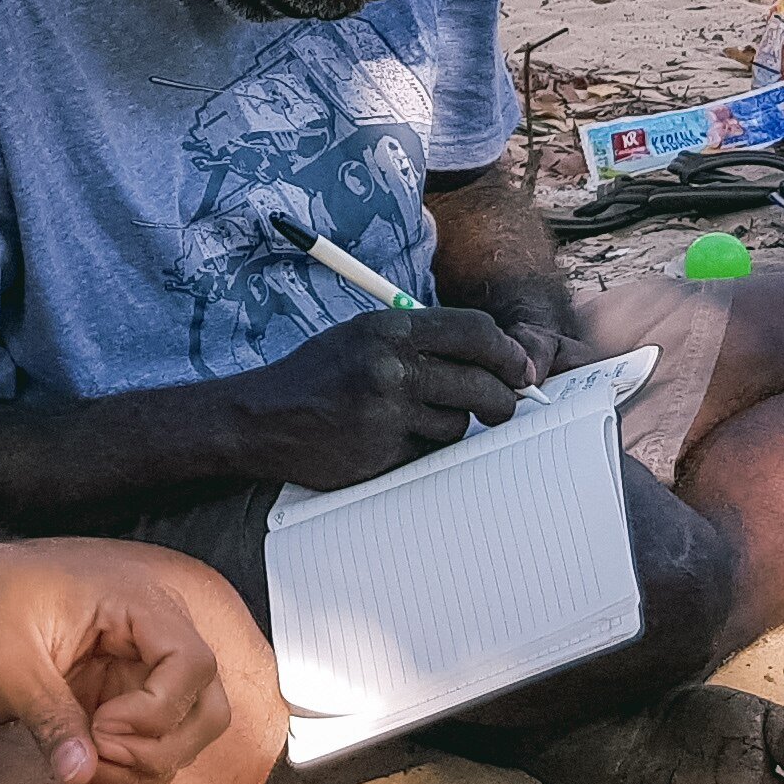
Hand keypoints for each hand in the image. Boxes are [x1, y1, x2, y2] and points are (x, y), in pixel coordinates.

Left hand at [0, 535, 235, 783]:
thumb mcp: (6, 661)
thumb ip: (50, 717)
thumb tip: (81, 775)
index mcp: (135, 602)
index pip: (192, 664)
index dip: (157, 711)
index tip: (100, 726)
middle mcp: (154, 635)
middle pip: (207, 708)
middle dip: (159, 751)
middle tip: (94, 757)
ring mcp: (142, 671)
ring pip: (184, 739)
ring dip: (140, 774)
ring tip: (78, 779)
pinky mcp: (124, 700)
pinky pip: (149, 749)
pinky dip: (126, 779)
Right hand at [229, 306, 542, 490]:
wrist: (263, 418)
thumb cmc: (321, 374)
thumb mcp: (366, 336)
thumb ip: (426, 342)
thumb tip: (499, 358)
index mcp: (390, 329)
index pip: (476, 332)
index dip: (508, 353)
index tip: (519, 369)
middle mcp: (391, 367)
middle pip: (483, 383)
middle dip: (502, 399)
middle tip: (500, 406)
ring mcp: (387, 413)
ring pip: (460, 425)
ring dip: (452, 427)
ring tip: (415, 421)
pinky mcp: (382, 453)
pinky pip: (431, 454)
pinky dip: (423, 450)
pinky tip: (392, 440)